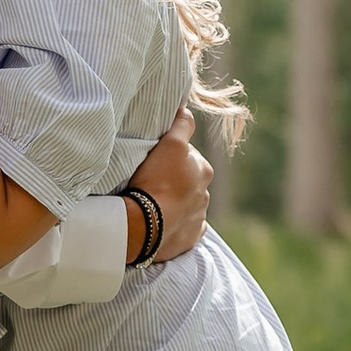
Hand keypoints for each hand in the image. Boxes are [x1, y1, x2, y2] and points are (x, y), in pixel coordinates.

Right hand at [132, 112, 212, 262]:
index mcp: (204, 171)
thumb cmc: (156, 180)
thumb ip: (182, 125)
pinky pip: (184, 228)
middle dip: (174, 180)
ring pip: (186, 205)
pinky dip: (176, 224)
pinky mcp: (188, 239)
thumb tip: (187, 110)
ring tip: (152, 203)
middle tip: (150, 181)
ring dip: (173, 202)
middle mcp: (205, 195)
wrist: (145, 226)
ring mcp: (197, 219)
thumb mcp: (170, 143)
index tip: (154, 159)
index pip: (187, 155)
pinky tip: (162, 222)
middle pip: (187, 181)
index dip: (169, 155)